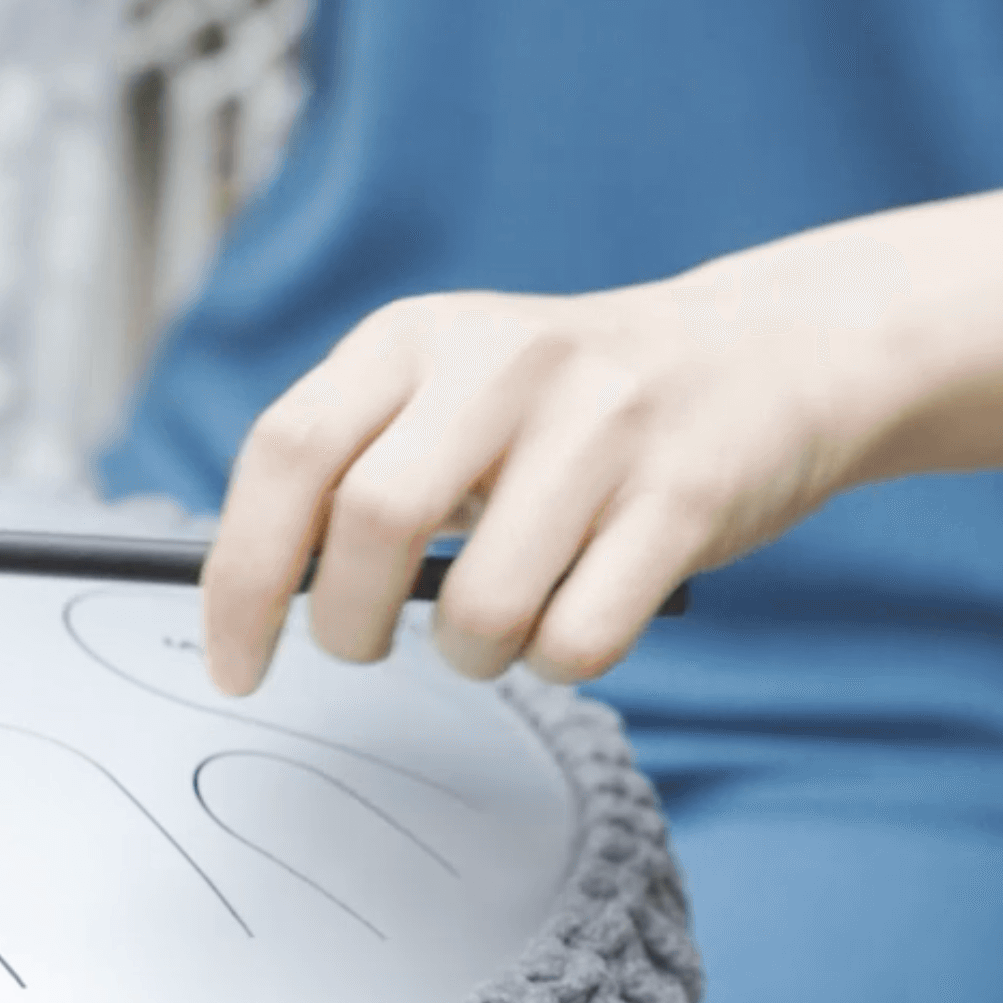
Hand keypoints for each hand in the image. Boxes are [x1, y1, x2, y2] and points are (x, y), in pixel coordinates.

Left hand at [201, 276, 877, 690]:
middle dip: (347, 625)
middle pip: (371, 525)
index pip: (287, 452)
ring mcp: (602, 426)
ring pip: (480, 607)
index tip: (236, 665)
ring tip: (496, 623)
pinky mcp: (684, 497)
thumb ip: (349, 467)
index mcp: (415, 336)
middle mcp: (503, 363)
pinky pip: (579, 640)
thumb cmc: (566, 409)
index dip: (242, 576)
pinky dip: (559, 661)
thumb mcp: (447, 389)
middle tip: (362, 648)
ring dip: (470, 655)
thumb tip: (248, 599)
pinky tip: (576, 612)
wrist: (766, 354)